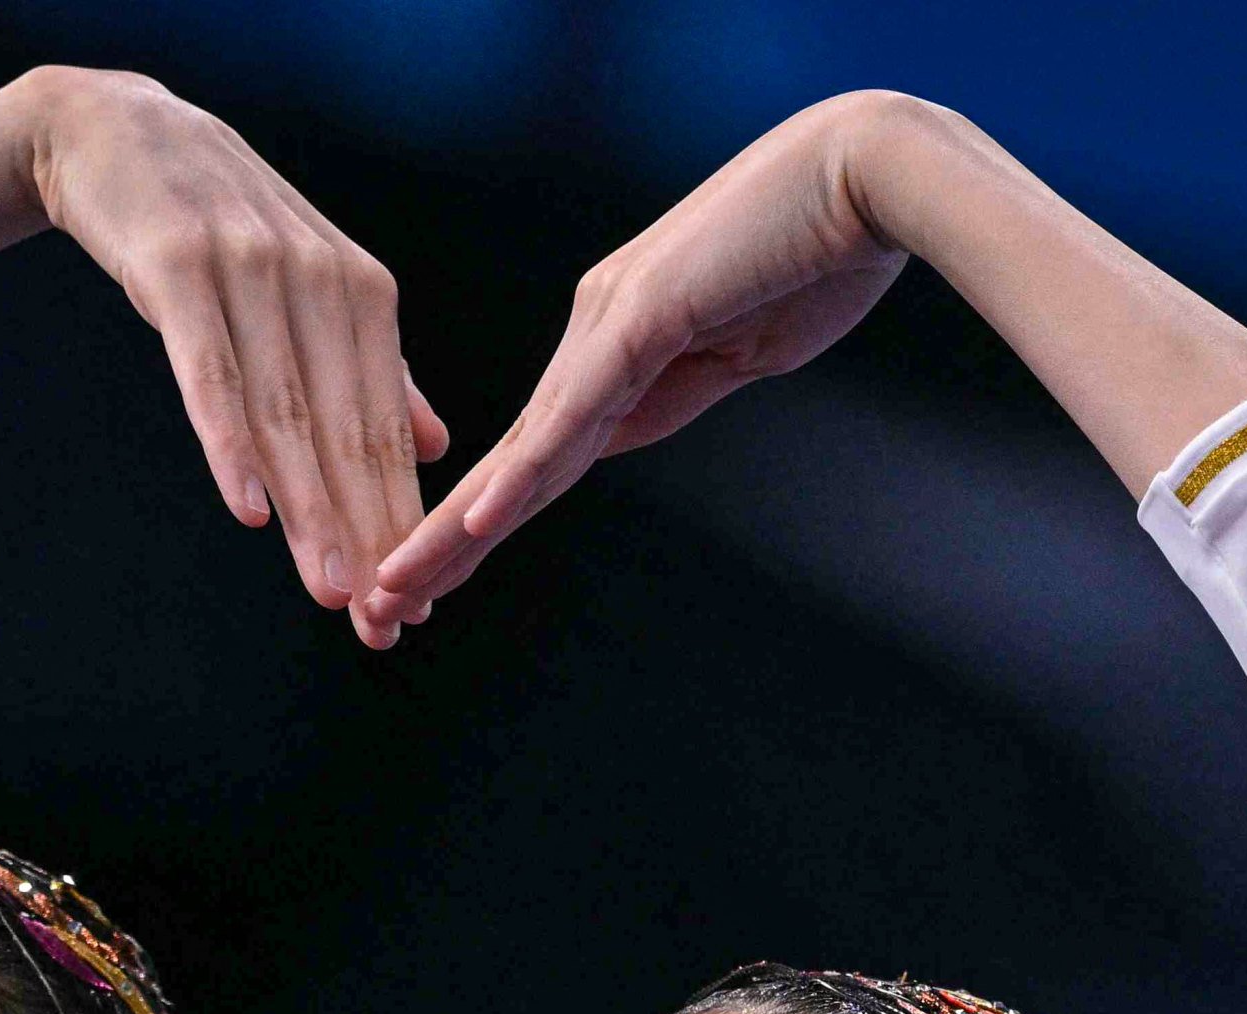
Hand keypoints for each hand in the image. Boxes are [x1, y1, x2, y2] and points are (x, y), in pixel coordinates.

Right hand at [27, 69, 449, 633]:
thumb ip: (369, 365)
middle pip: (346, 433)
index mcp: (362, 293)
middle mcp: (317, 281)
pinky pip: (209, 374)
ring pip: (287, 415)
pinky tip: (251, 511)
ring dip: (312, 511)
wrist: (114, 130)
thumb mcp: (306, 284)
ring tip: (331, 590)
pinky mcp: (178, 267)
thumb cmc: (215, 224)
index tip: (415, 604)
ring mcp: (249, 271)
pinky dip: (231, 444)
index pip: (385, 431)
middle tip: (381, 624)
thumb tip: (432, 444)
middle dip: (368, 536)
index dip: (401, 523)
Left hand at [359, 95, 914, 637]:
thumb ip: (672, 393)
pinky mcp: (645, 313)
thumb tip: (617, 435)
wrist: (868, 175)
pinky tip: (478, 521)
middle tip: (378, 605)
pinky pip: (576, 411)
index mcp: (617, 339)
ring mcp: (612, 318)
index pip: (537, 453)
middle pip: (509, 457)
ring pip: (522, 446)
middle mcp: (595, 326)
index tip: (438, 578)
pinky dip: (526, 471)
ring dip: (455, 524)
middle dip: (442, 537)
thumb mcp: (735, 356)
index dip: (484, 521)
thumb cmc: (821, 256)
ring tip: (394, 587)